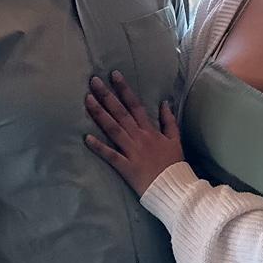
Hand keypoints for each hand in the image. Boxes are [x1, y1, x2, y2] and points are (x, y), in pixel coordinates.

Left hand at [84, 71, 183, 196]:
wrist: (175, 187)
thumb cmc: (174, 164)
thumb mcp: (175, 139)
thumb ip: (168, 121)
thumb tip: (164, 102)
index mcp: (150, 130)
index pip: (135, 105)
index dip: (124, 89)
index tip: (114, 74)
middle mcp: (139, 137)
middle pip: (121, 113)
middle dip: (107, 95)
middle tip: (93, 81)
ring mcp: (132, 152)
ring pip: (114, 129)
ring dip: (100, 114)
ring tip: (87, 99)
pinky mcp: (126, 167)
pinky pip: (111, 155)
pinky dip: (99, 147)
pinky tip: (87, 138)